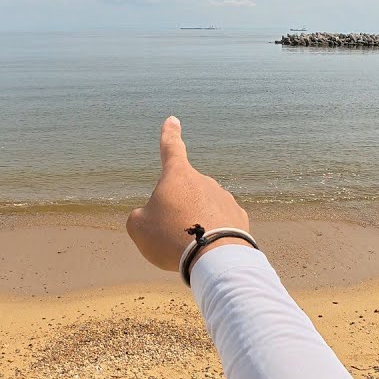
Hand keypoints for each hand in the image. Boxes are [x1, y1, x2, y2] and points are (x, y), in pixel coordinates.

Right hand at [126, 116, 250, 270]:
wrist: (214, 258)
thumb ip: (140, 216)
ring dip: (195, 225)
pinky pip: (220, 224)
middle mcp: (203, 181)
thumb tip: (151, 216)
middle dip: (177, 212)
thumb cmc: (170, 238)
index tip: (172, 120)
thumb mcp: (138, 227)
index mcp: (178, 176)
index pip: (171, 149)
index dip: (169, 135)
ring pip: (202, 210)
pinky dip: (212, 235)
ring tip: (190, 248)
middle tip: (171, 237)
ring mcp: (224, 198)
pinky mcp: (239, 217)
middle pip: (184, 193)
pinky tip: (209, 250)